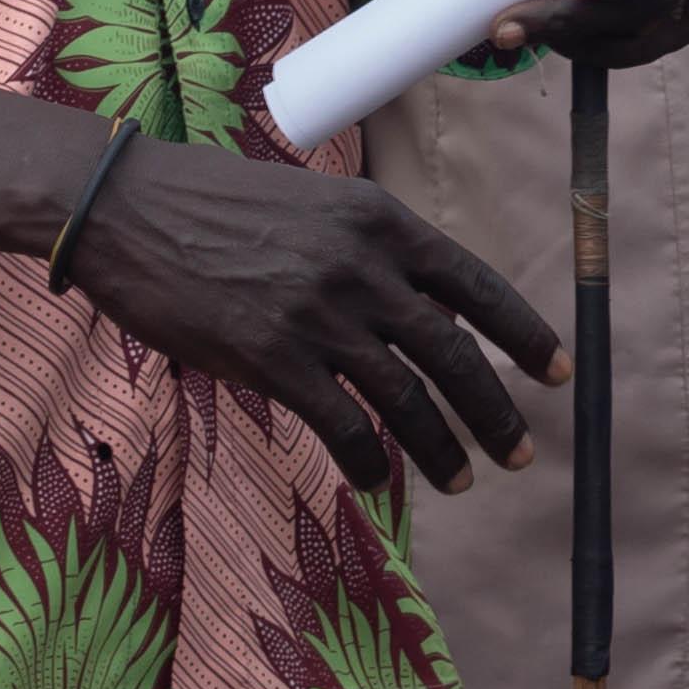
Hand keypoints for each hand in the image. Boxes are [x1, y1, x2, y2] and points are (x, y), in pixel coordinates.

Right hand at [0, 93, 571, 497]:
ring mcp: (319, 313)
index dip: (524, 334)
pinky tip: (378, 483)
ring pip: (406, 398)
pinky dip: (369, 462)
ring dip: (441, 449)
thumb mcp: (319, 206)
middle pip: (453, 353)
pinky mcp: (271, 356)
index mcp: (383, 221)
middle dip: (496, 411)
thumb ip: (373, 255)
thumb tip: (422, 318)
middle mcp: (364, 266)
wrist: (130, 205)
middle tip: (521, 453)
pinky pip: (342, 425)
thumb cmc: (218, 204)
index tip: (558, 373)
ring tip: (462, 481)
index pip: (477, 284)